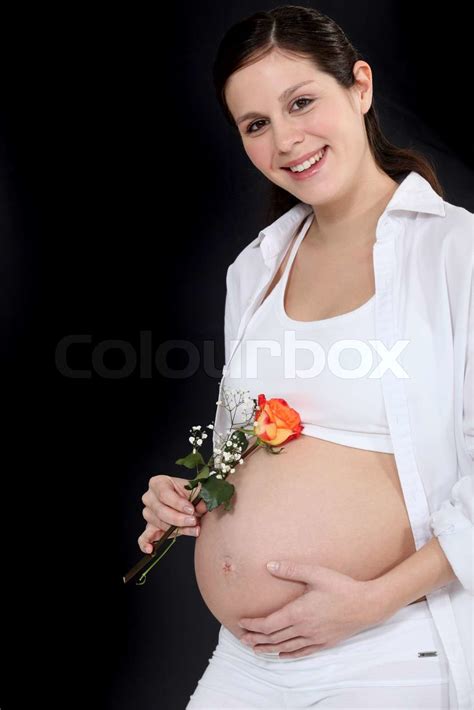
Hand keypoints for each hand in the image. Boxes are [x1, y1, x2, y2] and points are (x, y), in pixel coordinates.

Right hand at [138, 475, 207, 552]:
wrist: (190, 504)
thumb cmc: (190, 495)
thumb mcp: (196, 490)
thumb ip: (200, 496)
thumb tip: (201, 506)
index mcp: (158, 483)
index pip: (164, 494)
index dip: (178, 503)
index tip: (191, 509)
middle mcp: (149, 498)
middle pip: (160, 511)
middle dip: (179, 518)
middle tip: (193, 521)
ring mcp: (148, 514)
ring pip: (159, 524)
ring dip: (177, 530)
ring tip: (194, 529)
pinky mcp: (150, 528)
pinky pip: (143, 538)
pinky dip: (145, 544)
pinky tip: (150, 549)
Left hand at [238, 560, 381, 657]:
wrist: (367, 604)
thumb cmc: (341, 587)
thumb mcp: (316, 573)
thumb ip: (291, 569)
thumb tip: (269, 565)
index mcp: (298, 613)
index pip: (268, 623)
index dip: (253, 624)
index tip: (241, 622)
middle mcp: (304, 629)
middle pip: (274, 638)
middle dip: (256, 638)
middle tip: (242, 638)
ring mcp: (314, 638)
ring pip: (286, 646)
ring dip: (268, 648)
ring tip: (256, 648)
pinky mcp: (325, 642)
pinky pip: (303, 652)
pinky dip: (289, 654)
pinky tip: (282, 654)